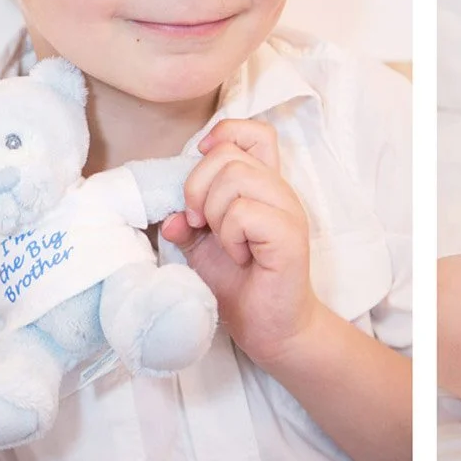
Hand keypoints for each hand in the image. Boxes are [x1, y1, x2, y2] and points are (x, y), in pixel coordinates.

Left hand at [161, 119, 323, 366]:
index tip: (201, 166)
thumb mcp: (201, 247)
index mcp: (262, 186)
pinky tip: (239, 257)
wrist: (269, 328)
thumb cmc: (240, 284)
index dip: (223, 136)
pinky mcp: (289, 236)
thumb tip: (171, 216)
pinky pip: (244, 213)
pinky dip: (229, 235)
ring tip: (223, 242)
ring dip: (214, 212)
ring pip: (235, 177)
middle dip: (197, 187)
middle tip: (199, 224)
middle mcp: (279, 191)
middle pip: (229, 155)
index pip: (256, 132)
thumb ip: (186, 222)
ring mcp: (288, 211)